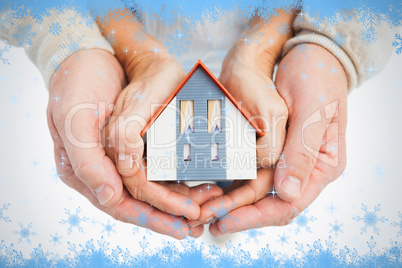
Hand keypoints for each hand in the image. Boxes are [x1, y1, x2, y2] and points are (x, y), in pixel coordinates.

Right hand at [97, 10, 222, 227]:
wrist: (90, 53)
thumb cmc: (78, 81)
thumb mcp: (75, 117)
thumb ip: (87, 159)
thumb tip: (109, 196)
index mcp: (83, 170)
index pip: (121, 204)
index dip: (152, 216)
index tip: (182, 224)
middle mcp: (102, 169)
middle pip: (141, 201)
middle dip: (171, 211)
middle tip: (202, 218)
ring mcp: (119, 157)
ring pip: (152, 187)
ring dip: (179, 195)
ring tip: (209, 197)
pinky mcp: (135, 143)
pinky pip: (157, 167)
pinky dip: (177, 176)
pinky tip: (199, 177)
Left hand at [207, 44, 347, 235]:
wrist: (308, 53)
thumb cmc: (316, 77)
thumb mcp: (312, 112)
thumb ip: (301, 153)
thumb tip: (287, 195)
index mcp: (322, 166)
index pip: (289, 205)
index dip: (255, 217)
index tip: (226, 222)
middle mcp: (305, 169)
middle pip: (271, 204)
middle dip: (239, 213)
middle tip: (206, 219)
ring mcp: (288, 160)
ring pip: (258, 192)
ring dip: (232, 201)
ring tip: (204, 207)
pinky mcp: (273, 149)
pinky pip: (252, 174)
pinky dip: (234, 183)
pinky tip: (213, 186)